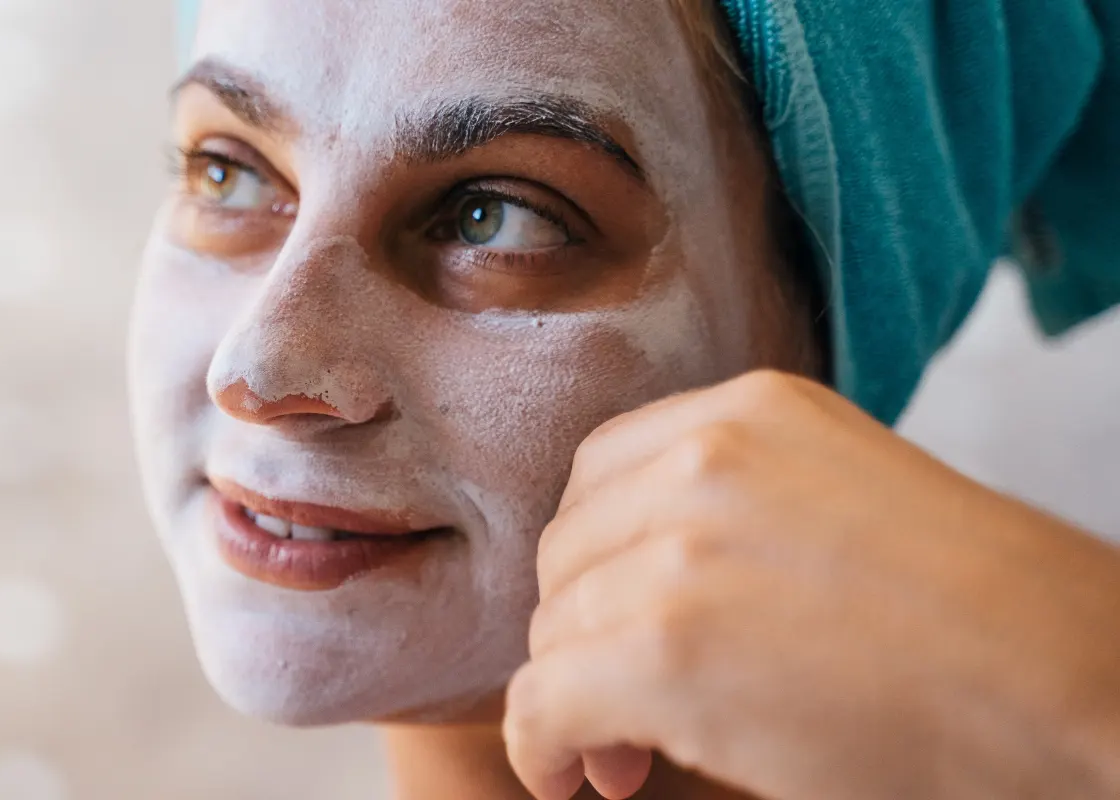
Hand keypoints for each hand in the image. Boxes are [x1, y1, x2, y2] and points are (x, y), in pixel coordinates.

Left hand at [503, 370, 1119, 799]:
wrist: (1074, 681)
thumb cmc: (979, 617)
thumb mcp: (842, 501)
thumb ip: (733, 511)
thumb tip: (626, 589)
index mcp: (747, 412)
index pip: (600, 476)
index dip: (594, 559)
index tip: (612, 619)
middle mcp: (701, 461)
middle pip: (568, 554)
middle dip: (580, 633)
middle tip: (617, 708)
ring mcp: (678, 551)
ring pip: (553, 628)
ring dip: (571, 696)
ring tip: (620, 755)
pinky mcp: (666, 650)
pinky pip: (543, 700)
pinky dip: (542, 744)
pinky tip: (573, 776)